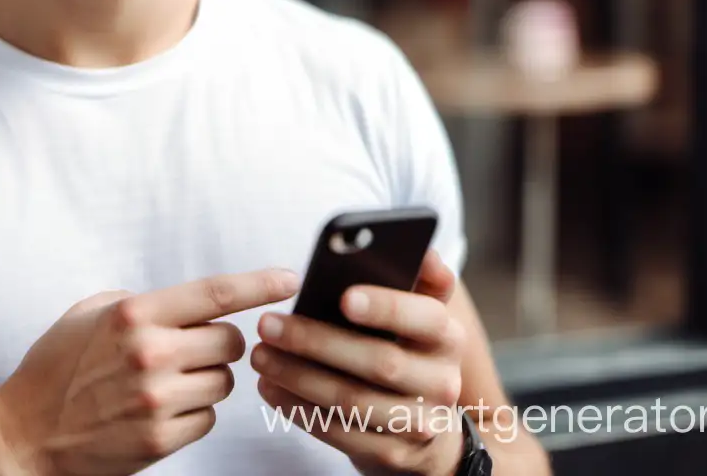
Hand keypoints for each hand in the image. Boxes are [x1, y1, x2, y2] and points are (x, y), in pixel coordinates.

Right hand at [0, 268, 299, 475]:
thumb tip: (187, 303)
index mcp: (135, 316)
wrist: (24, 435)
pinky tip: (159, 410)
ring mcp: (156, 401)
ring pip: (224, 382)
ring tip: (165, 382)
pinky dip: (192, 414)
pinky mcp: (159, 440)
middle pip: (230, 341)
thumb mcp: (89, 314)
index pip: (215, 293)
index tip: (290, 278)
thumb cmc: (56, 368)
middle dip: (218, 343)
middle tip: (190, 348)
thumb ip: (140, 303)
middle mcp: (151, 354)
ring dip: (205, 379)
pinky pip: (207, 419)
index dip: (259, 284)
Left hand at [250, 249, 466, 474]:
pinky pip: (340, 432)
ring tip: (259, 355)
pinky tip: (271, 388)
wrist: (430, 429)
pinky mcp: (391, 454)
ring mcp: (417, 423)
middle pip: (380, 362)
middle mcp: (441, 382)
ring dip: (299, 377)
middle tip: (268, 324)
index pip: (424, 317)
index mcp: (447, 337)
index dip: (386, 308)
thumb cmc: (412, 352)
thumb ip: (422, 278)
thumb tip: (422, 251)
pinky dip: (299, 409)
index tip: (344, 296)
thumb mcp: (422, 314)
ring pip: (353, 400)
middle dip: (317, 341)